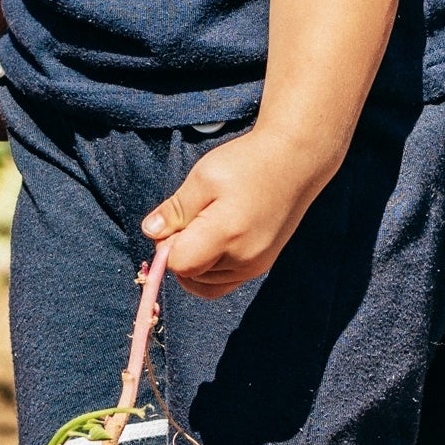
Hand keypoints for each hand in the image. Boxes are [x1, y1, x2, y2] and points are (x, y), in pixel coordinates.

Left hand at [141, 128, 317, 298]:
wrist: (294, 162)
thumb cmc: (248, 163)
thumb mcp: (204, 177)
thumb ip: (175, 210)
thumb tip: (150, 233)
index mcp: (226, 235)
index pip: (179, 264)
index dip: (167, 248)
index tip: (173, 223)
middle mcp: (243, 259)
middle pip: (191, 275)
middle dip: (181, 253)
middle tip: (191, 219)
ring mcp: (254, 267)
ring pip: (205, 282)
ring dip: (197, 261)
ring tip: (207, 225)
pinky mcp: (260, 267)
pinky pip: (223, 282)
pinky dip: (211, 267)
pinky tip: (214, 240)